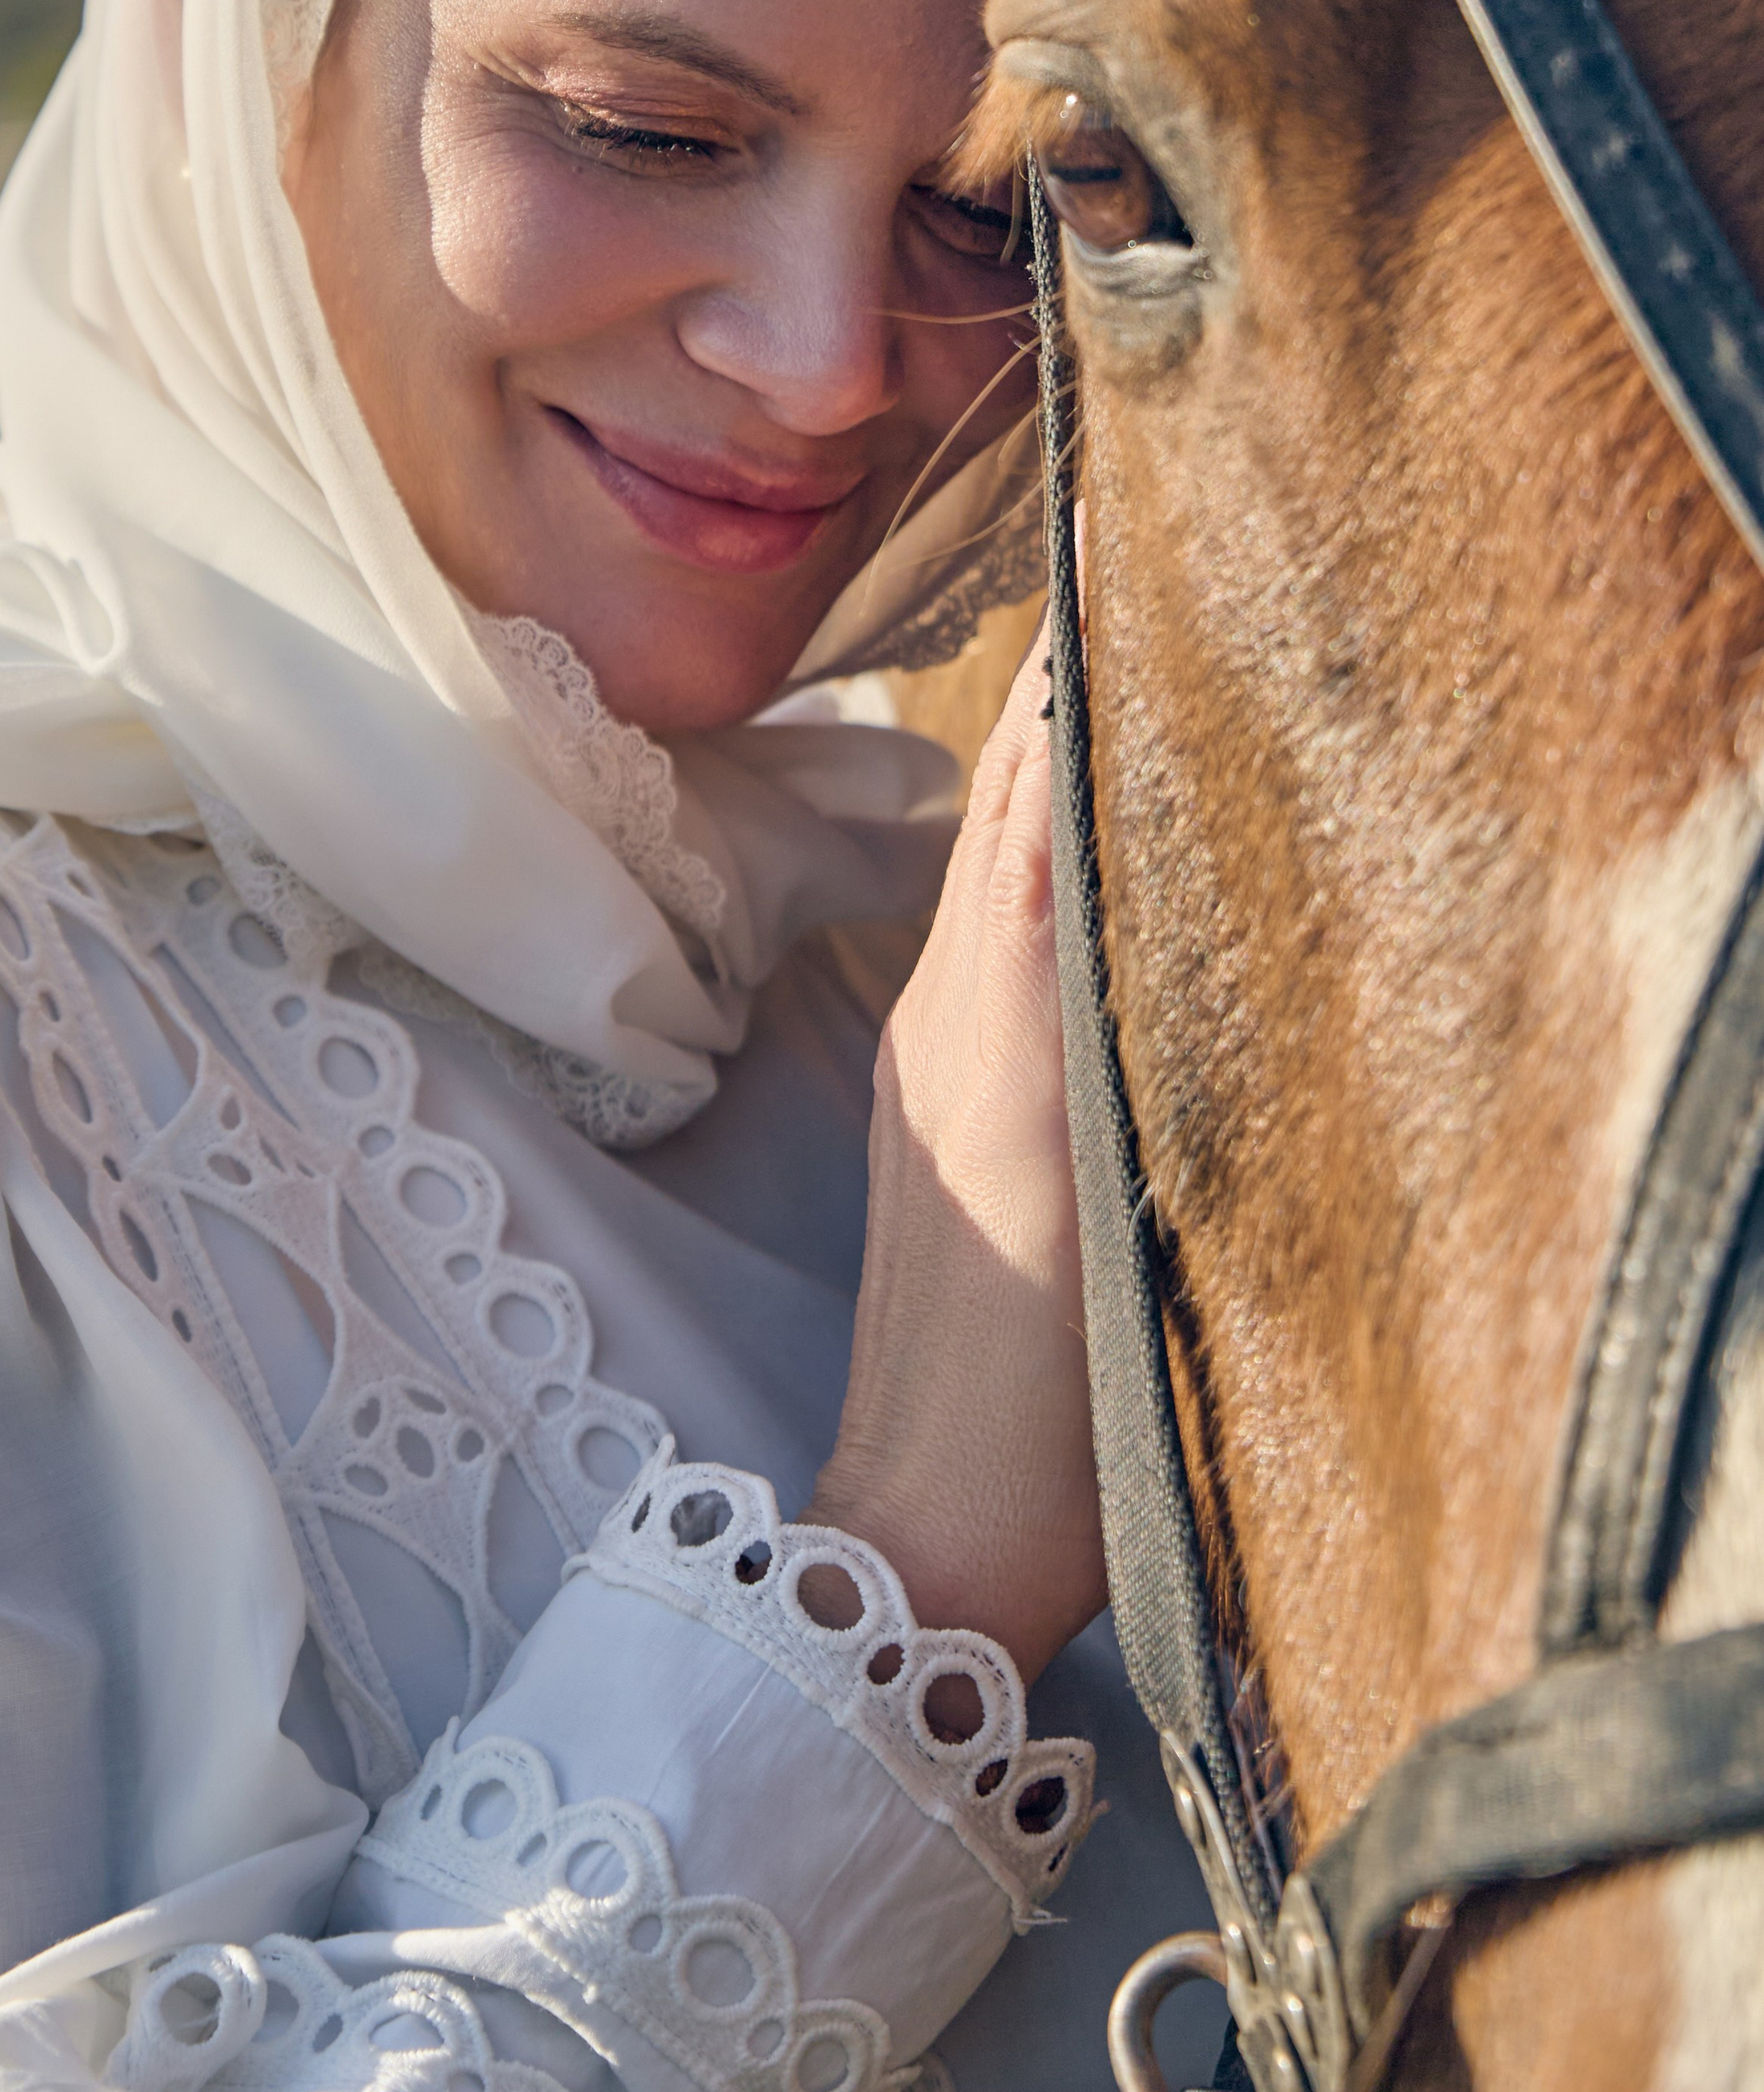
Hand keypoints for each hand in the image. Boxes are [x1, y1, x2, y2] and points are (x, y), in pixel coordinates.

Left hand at [808, 632, 1106, 1681]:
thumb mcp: (1132, 1214)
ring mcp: (929, 1056)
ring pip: (992, 860)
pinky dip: (1026, 852)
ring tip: (1111, 666)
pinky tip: (1073, 837)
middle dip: (1064, 694)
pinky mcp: (925, 1106)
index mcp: (1000, 1022)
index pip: (1039, 801)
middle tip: (1131, 577)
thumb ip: (1139, 1046)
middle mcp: (949, 1012)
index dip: (1077, 682)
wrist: (931, 1525)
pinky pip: (979, 930)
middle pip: (1009, 808)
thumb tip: (1166, 896)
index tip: (1119, 566)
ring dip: (1043, 762)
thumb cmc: (1050, 1408)